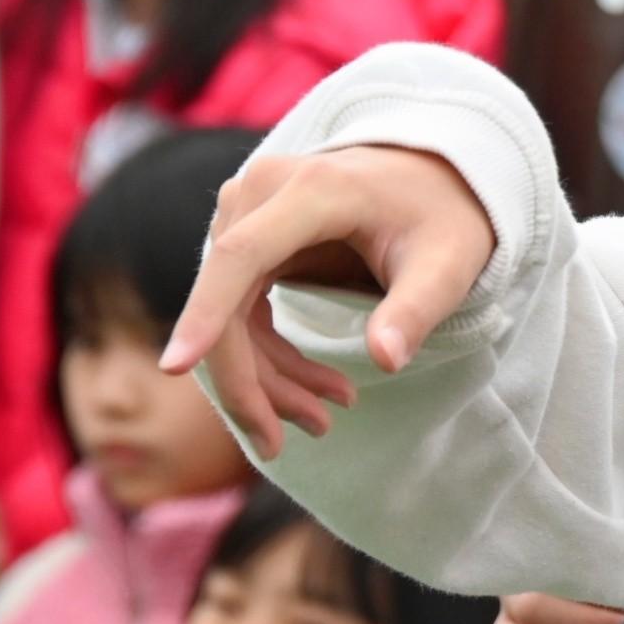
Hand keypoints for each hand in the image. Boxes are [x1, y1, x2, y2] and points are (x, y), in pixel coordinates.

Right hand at [161, 142, 498, 453]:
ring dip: (266, 378)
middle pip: (227, 301)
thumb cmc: (445, 217)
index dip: (205, 313)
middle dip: (249, 383)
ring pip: (228, 315)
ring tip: (324, 419)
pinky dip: (269, 357)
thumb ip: (416, 309)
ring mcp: (248, 211)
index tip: (174, 368)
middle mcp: (263, 192)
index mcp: (313, 190)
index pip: (241, 255)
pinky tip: (316, 388)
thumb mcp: (449, 264)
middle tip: (280, 445)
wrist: (436, 178)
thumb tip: (386, 362)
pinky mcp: (248, 236)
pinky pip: (239, 308)